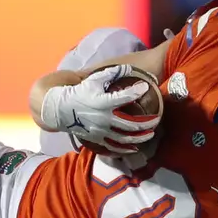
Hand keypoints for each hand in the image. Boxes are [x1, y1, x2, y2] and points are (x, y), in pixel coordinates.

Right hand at [39, 64, 158, 154]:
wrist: (61, 110)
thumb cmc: (79, 92)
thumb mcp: (94, 80)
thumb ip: (113, 73)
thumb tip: (130, 69)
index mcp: (104, 102)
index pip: (125, 97)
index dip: (137, 91)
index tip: (145, 87)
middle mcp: (104, 119)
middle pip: (131, 124)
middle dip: (147, 123)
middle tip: (157, 120)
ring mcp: (101, 131)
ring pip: (125, 138)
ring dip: (140, 137)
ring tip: (151, 134)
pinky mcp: (97, 139)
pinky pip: (113, 147)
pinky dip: (125, 149)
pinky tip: (135, 148)